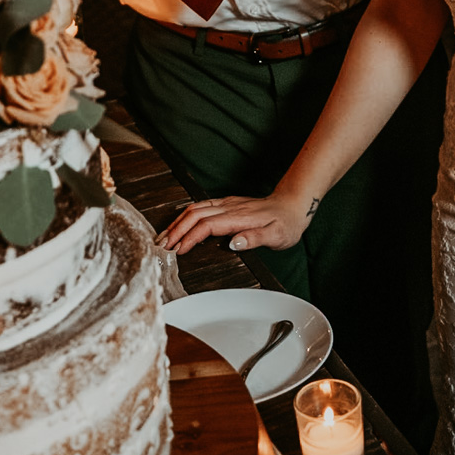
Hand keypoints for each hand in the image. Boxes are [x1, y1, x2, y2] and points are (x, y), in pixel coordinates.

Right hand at [156, 191, 315, 255]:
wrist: (293, 205)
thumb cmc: (286, 223)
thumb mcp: (277, 236)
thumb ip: (255, 239)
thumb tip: (233, 243)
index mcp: (239, 216)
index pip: (207, 225)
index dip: (190, 237)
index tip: (178, 250)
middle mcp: (230, 206)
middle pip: (195, 214)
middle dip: (176, 229)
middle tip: (161, 246)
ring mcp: (227, 203)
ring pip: (195, 208)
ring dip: (178, 222)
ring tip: (164, 237)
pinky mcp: (227, 203)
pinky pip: (201, 207)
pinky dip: (185, 215)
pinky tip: (179, 223)